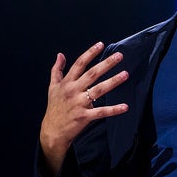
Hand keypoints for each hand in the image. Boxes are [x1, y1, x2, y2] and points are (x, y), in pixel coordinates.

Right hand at [39, 41, 128, 173]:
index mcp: (67, 83)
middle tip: (120, 56)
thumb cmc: (54, 108)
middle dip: (106, 64)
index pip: (79, 64)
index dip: (90, 53)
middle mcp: (73, 91)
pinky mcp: (84, 116)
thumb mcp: (52, 87)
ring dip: (113, 82)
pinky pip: (101, 112)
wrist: (51, 132)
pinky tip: (125, 106)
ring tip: (125, 74)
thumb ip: (56, 70)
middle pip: (92, 74)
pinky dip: (113, 110)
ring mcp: (79, 103)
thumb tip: (60, 54)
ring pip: (98, 90)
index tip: (101, 44)